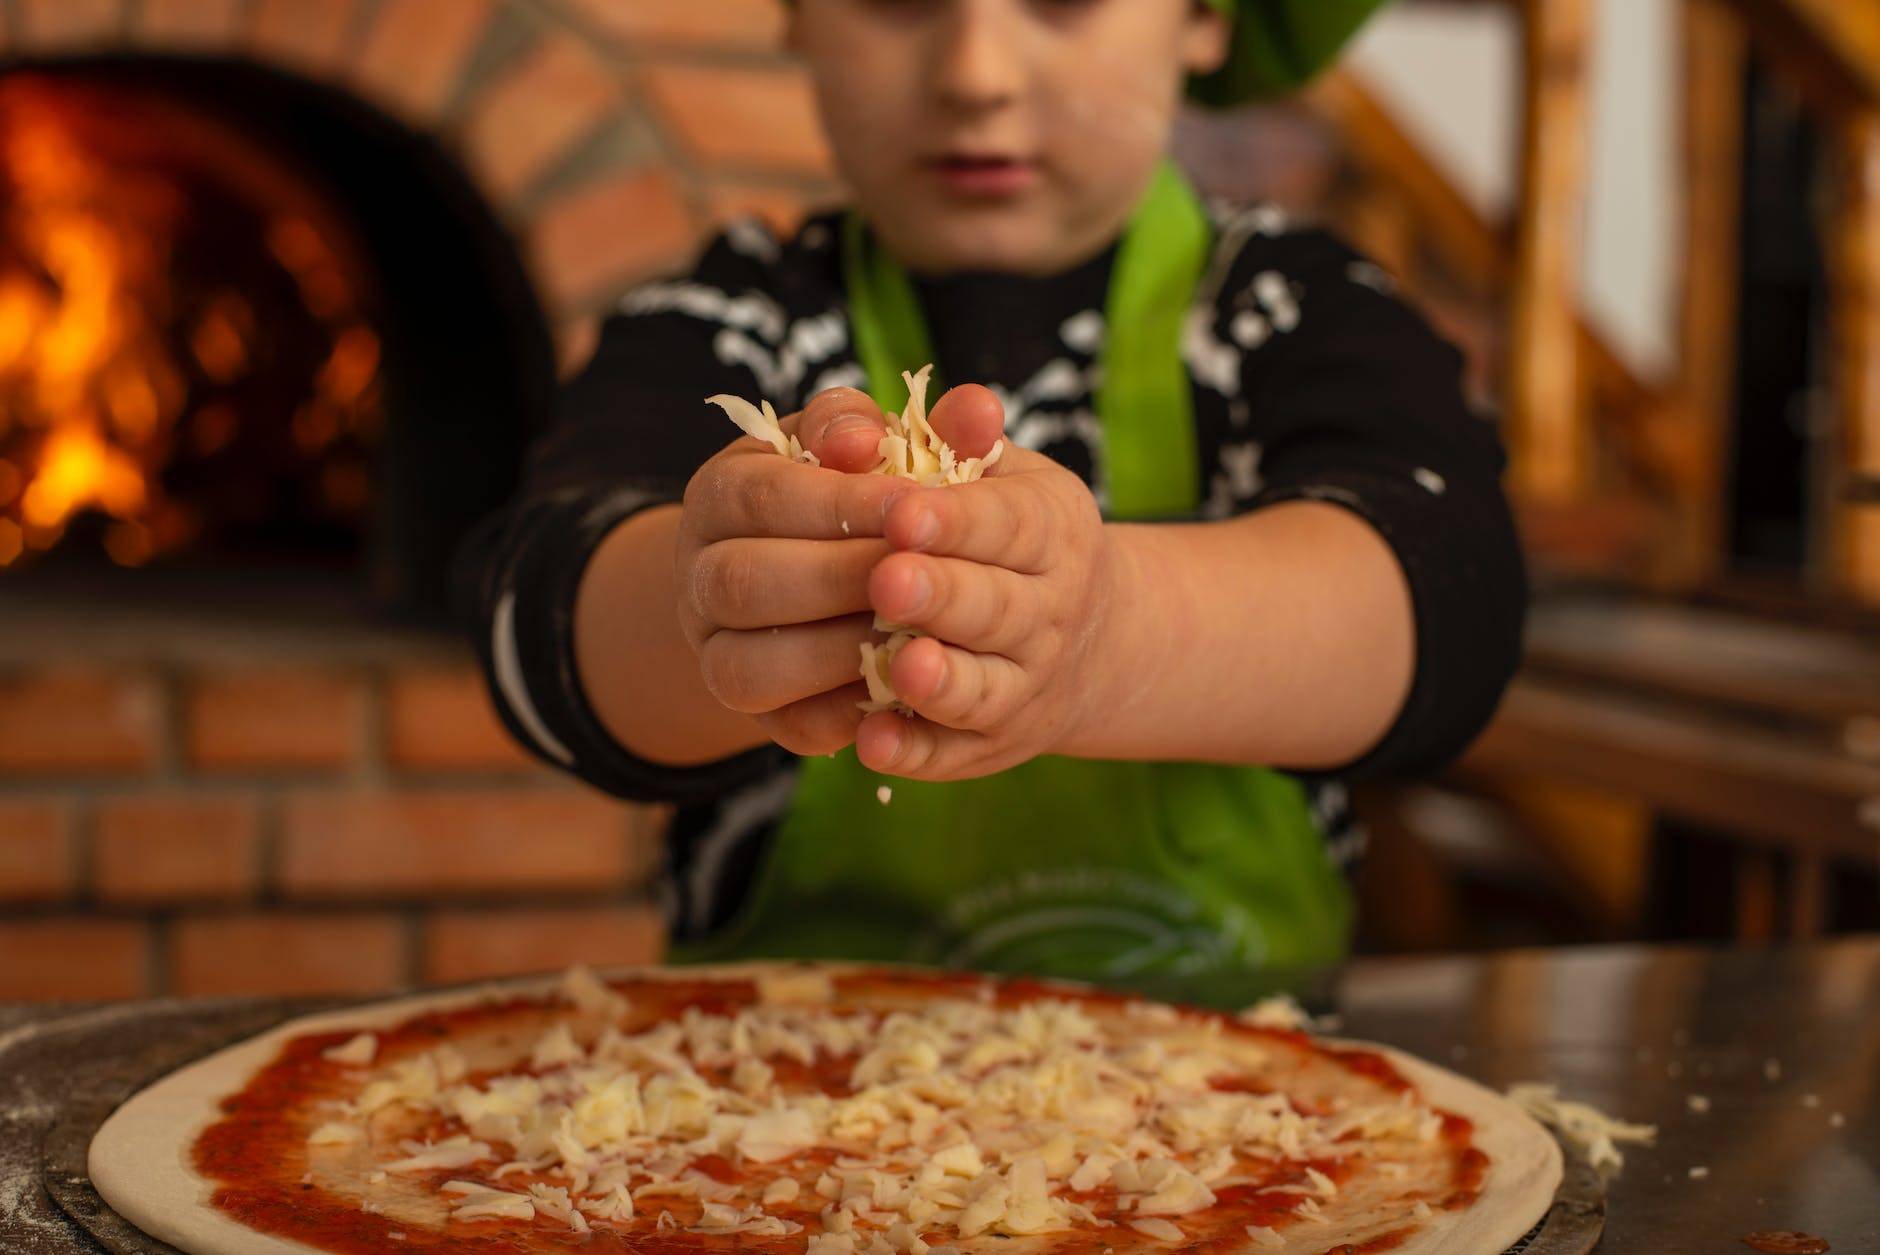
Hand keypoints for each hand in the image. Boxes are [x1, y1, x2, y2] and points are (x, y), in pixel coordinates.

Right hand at [673, 383, 1002, 756]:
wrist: (835, 574)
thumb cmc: (864, 494)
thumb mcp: (880, 449)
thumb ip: (920, 424)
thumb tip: (977, 412)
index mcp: (722, 493)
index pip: (761, 494)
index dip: (838, 502)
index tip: (912, 504)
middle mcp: (700, 574)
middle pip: (743, 582)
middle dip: (838, 580)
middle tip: (916, 577)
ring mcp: (717, 651)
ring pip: (747, 668)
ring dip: (835, 652)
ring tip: (910, 633)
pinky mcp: (756, 714)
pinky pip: (785, 728)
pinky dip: (843, 714)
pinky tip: (900, 686)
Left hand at [857, 397, 1116, 780]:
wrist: (1081, 637)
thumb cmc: (1009, 529)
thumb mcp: (1003, 471)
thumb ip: (966, 434)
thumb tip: (965, 406)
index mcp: (1051, 532)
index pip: (1009, 524)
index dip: (958, 520)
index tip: (903, 512)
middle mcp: (1048, 614)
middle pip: (995, 608)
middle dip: (942, 596)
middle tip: (888, 581)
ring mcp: (1020, 685)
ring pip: (981, 689)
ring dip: (938, 681)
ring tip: (895, 666)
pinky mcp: (988, 744)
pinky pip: (951, 754)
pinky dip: (914, 752)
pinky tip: (870, 741)